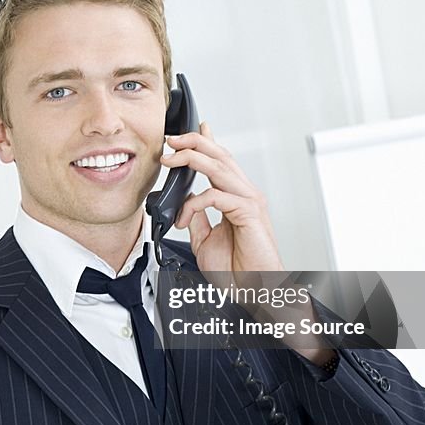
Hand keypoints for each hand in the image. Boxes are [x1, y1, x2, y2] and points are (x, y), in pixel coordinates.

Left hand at [161, 122, 283, 273]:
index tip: (185, 133)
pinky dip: (194, 203)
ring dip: (191, 159)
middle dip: (194, 141)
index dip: (206, 142)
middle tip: (171, 139)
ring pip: (219, 167)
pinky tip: (184, 217)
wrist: (255, 290)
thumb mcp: (206, 240)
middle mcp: (245, 194)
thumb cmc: (238, 270)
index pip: (220, 161)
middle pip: (220, 155)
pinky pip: (216, 196)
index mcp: (236, 197)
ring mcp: (249, 201)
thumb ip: (198, 219)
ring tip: (170, 159)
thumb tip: (185, 205)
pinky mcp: (249, 213)